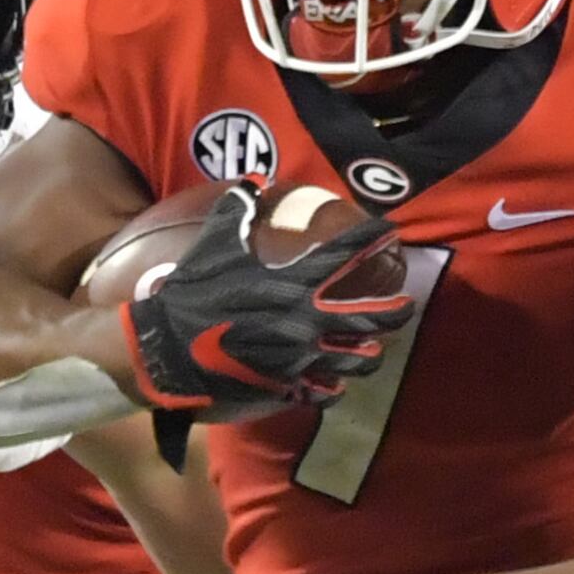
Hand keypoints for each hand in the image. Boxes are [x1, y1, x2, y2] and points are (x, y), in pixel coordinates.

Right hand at [121, 186, 416, 417]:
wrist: (166, 352)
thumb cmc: (189, 295)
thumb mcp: (213, 246)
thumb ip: (238, 212)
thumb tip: (254, 181)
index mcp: (291, 284)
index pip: (345, 256)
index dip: (371, 239)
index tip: (390, 231)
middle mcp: (305, 322)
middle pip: (371, 318)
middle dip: (396, 311)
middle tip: (407, 305)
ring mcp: (300, 360)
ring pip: (359, 360)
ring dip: (369, 351)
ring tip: (373, 346)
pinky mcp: (287, 389)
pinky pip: (328, 392)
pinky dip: (335, 385)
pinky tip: (336, 380)